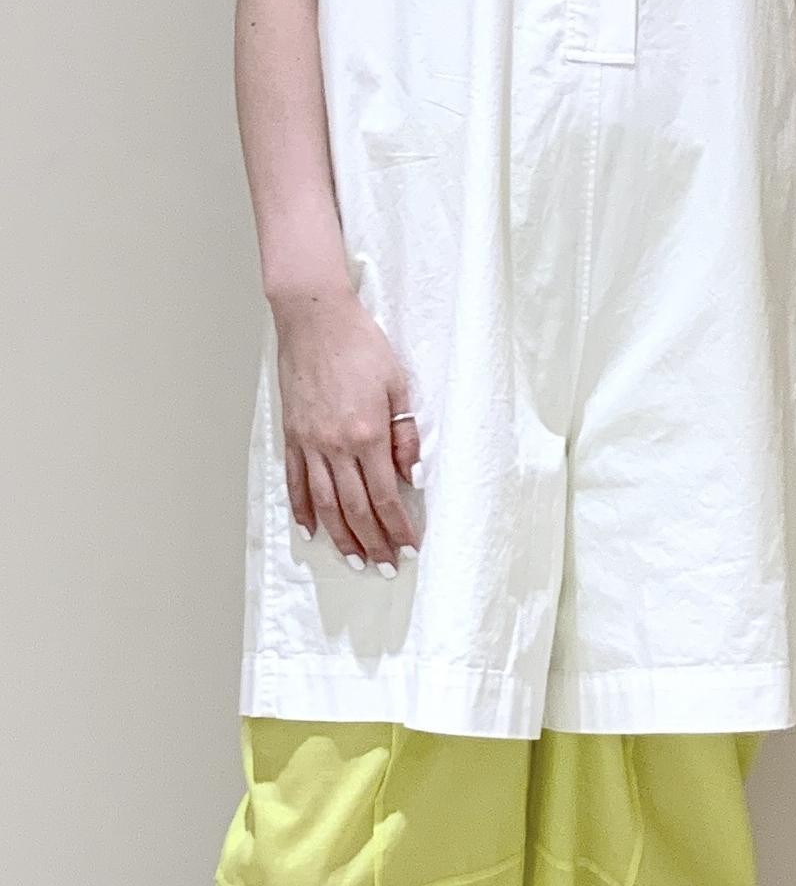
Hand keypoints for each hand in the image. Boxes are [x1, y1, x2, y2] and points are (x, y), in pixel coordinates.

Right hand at [272, 286, 422, 570]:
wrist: (316, 319)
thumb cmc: (361, 345)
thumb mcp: (398, 384)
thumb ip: (405, 434)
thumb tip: (413, 475)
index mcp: (367, 434)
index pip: (386, 495)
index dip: (398, 526)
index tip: (408, 546)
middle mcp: (336, 445)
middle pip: (355, 508)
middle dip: (373, 542)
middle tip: (385, 566)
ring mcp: (310, 442)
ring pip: (324, 504)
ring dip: (340, 537)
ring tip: (354, 560)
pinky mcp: (292, 434)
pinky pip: (296, 481)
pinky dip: (302, 509)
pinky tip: (311, 529)